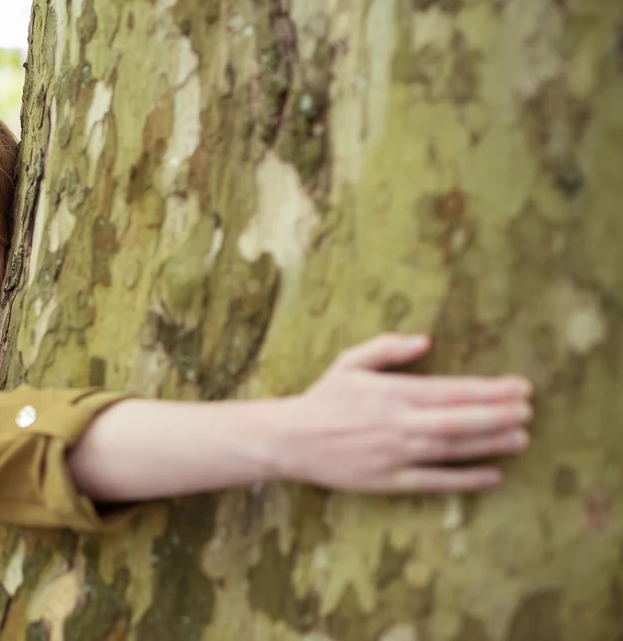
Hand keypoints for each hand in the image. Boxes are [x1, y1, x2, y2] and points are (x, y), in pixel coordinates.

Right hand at [274, 333, 532, 492]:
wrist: (291, 439)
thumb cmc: (323, 398)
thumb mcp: (350, 363)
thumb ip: (387, 349)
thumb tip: (426, 340)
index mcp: (391, 392)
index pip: (451, 390)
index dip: (488, 389)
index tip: (518, 387)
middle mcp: (398, 423)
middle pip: (460, 420)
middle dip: (499, 415)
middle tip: (529, 411)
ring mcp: (395, 454)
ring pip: (453, 449)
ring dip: (490, 444)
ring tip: (521, 438)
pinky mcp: (389, 481)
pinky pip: (434, 481)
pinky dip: (465, 479)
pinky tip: (493, 475)